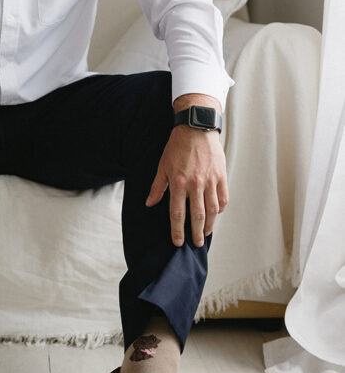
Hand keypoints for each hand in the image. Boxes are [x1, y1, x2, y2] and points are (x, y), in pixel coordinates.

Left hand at [146, 106, 228, 247]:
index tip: (178, 241)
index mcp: (178, 182)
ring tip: (206, 233)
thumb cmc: (177, 147)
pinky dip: (220, 209)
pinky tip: (216, 214)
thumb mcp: (162, 166)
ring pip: (212, 210)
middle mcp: (195, 184)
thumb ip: (157, 187)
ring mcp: (210, 180)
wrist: (196, 128)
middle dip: (196, 233)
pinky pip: (223, 198)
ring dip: (209, 224)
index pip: (177, 213)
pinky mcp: (221, 176)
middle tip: (196, 244)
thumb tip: (149, 203)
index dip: (177, 230)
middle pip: (197, 215)